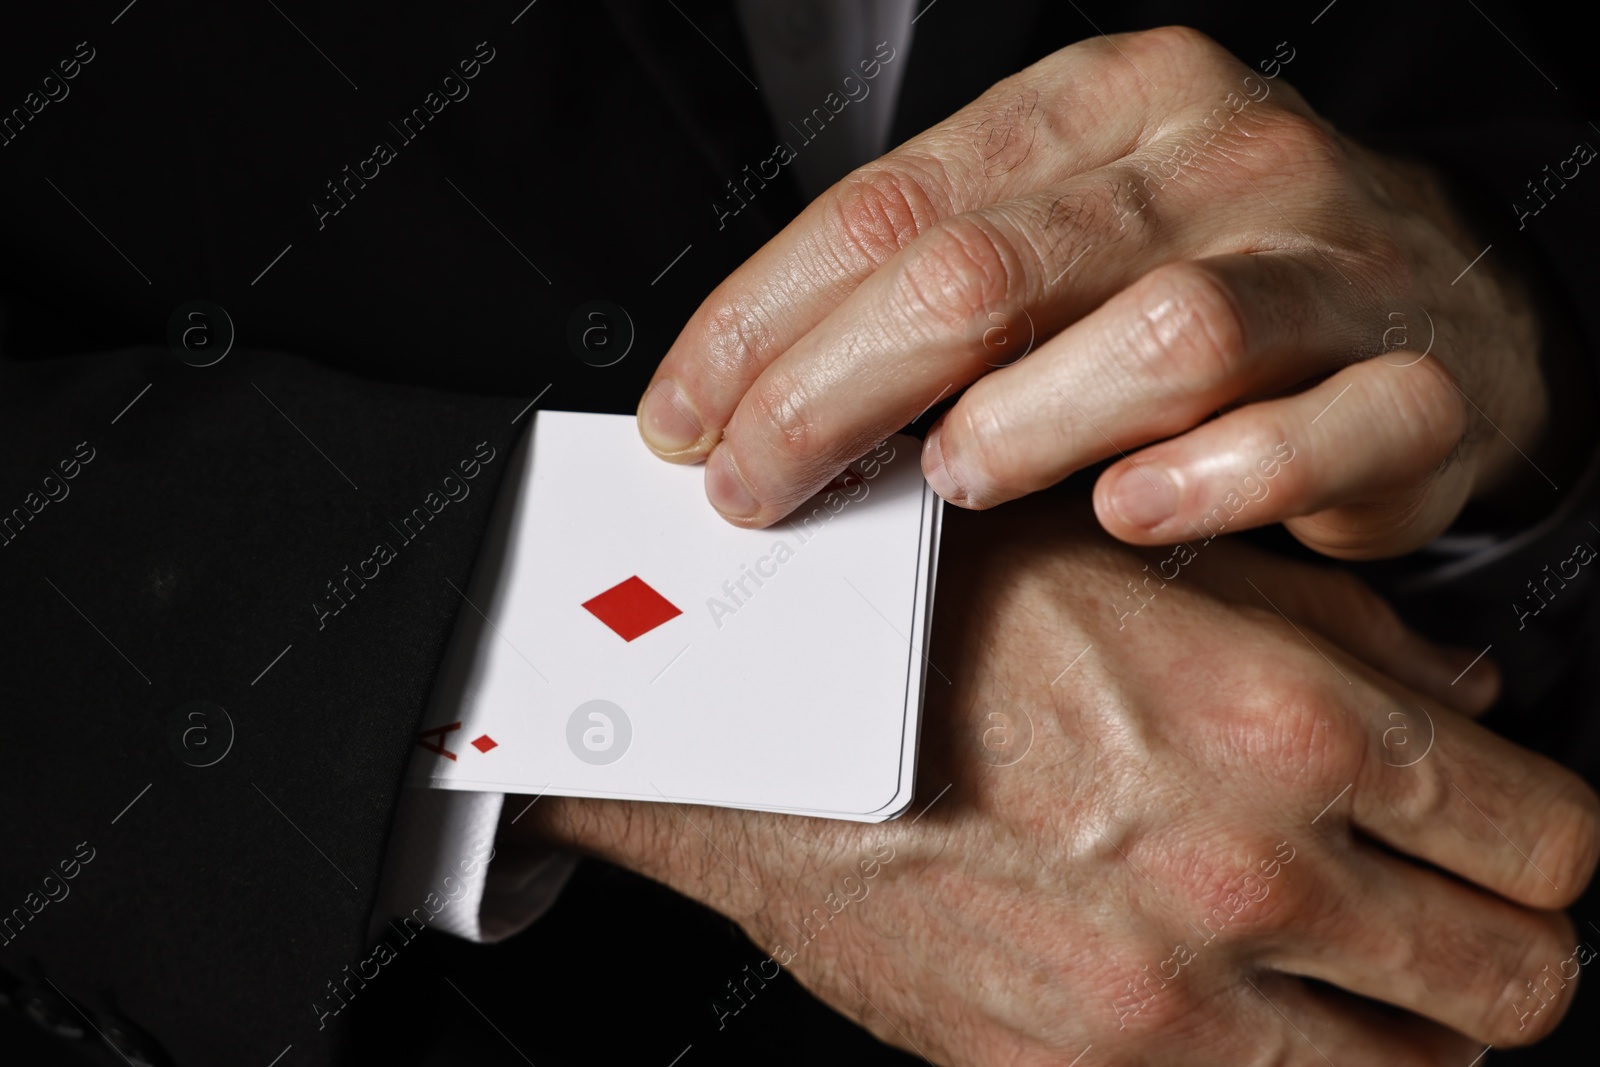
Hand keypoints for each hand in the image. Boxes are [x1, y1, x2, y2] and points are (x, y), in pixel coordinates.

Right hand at [514, 498, 1598, 1064]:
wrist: (741, 722)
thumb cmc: (921, 612)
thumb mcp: (1133, 559)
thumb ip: (1332, 623)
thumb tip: (1458, 687)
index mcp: (1285, 722)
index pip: (1547, 837)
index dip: (1540, 841)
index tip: (1502, 837)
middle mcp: (1247, 874)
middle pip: (1519, 981)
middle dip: (1503, 948)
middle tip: (1445, 915)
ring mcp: (1160, 1003)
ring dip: (1404, 1028)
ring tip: (1343, 972)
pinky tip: (1233, 1007)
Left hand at [637, 27, 1546, 558]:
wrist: (1447, 298)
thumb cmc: (1216, 267)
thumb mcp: (1071, 226)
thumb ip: (940, 284)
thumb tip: (761, 394)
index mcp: (1108, 105)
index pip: (890, 205)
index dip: (764, 321)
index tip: (686, 418)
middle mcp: (1220, 161)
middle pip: (987, 271)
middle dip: (833, 394)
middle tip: (756, 487)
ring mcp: (1332, 266)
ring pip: (1159, 334)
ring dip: (1020, 424)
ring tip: (946, 482)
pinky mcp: (1419, 388)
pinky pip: (1315, 436)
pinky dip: (1210, 482)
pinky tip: (1127, 512)